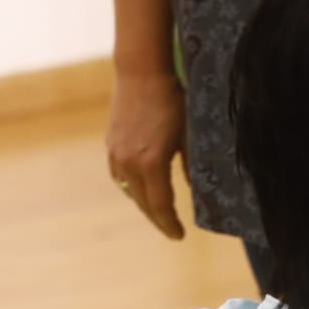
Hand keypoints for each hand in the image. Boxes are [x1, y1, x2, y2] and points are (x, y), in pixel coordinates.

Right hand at [106, 70, 187, 239]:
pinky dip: (131, 188)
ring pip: (129, 191)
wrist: (141, 72)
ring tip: (159, 213)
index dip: (170, 223)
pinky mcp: (111, 144)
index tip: (180, 236)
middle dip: (158, 219)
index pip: (160, 205)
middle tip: (172, 230)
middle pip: (143, 203)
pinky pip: (119, 176)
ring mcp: (116, 153)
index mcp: (151, 163)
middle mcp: (129, 162)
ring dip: (144, 204)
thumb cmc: (172, 101)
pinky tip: (142, 189)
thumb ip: (193, 166)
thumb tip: (198, 191)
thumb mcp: (190, 136)